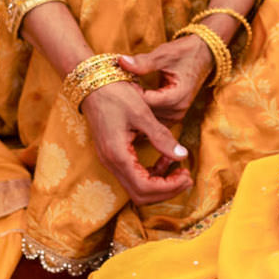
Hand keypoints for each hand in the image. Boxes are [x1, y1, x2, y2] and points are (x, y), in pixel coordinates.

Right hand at [79, 79, 192, 205]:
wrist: (92, 83)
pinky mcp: (113, 155)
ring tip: (179, 169)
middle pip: (140, 195)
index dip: (169, 188)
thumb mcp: (142, 113)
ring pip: (137, 188)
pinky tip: (165, 159)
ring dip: (160, 184)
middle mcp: (111, 163)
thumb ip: (161, 137)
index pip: (145, 188)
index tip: (187, 176)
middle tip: (186, 178)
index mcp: (118, 155)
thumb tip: (182, 156)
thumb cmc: (115, 94)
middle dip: (166, 191)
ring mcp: (110, 161)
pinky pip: (133, 175)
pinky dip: (151, 173)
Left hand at [119, 36, 215, 125]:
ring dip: (136, 112)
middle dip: (131, 105)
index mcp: (177, 95)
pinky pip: (155, 121)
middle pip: (147, 115)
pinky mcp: (174, 115)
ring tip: (121, 100)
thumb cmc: (184, 53)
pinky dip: (143, 114)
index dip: (130, 94)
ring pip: (150, 121)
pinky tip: (130, 107)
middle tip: (115, 93)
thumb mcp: (164, 54)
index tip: (119, 84)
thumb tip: (121, 61)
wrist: (204, 55)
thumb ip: (143, 62)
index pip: (147, 102)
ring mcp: (177, 114)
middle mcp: (178, 109)